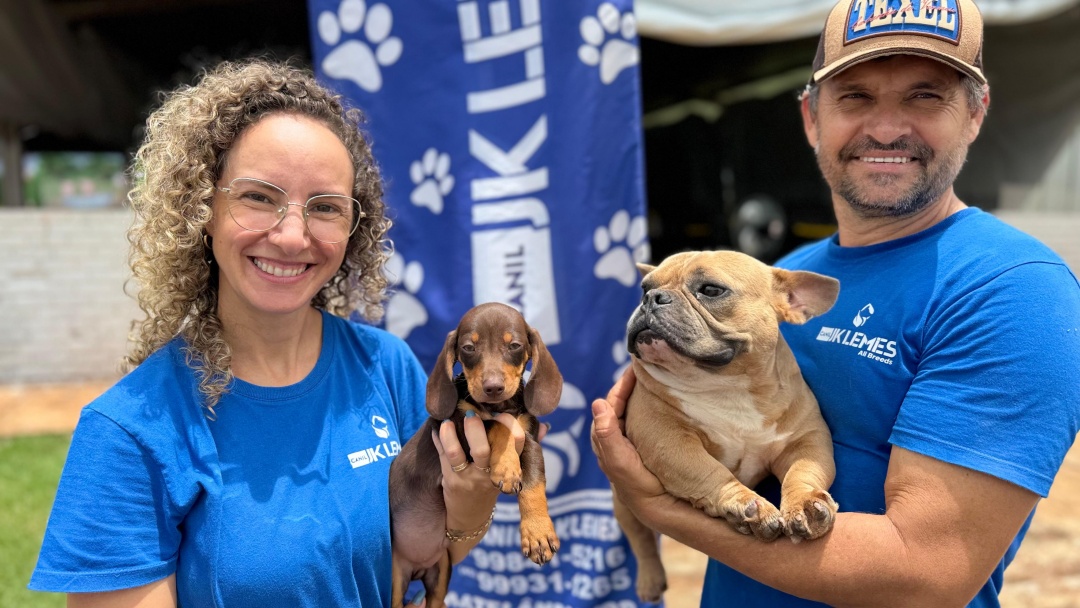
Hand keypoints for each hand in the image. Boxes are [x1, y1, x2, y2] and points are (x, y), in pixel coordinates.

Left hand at [432, 412, 525, 560]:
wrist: (469, 519)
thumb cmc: (490, 488)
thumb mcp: (509, 472)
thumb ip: (522, 448)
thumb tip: (544, 427)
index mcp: (507, 469)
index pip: (515, 446)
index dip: (510, 426)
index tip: (502, 413)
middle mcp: (488, 475)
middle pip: (483, 450)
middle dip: (476, 429)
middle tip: (471, 414)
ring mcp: (468, 479)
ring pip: (457, 453)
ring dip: (450, 434)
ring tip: (447, 421)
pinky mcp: (451, 481)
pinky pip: (442, 457)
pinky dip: (438, 439)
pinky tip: (437, 428)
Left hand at [590, 367, 665, 501]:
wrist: (654, 505)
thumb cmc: (635, 484)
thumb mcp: (619, 460)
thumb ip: (607, 433)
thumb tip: (596, 402)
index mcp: (605, 436)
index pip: (611, 402)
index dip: (622, 384)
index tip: (636, 366)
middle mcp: (613, 436)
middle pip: (619, 402)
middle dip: (629, 384)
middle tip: (645, 366)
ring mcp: (626, 440)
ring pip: (628, 409)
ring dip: (637, 393)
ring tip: (652, 377)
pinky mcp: (640, 444)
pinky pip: (639, 417)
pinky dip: (645, 405)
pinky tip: (657, 399)